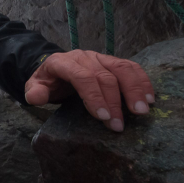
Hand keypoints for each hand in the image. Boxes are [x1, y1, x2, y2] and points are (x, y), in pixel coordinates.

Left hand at [24, 51, 154, 131]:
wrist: (55, 67)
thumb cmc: (48, 81)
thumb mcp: (35, 86)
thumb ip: (34, 92)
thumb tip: (36, 97)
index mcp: (63, 62)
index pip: (82, 77)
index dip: (94, 96)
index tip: (103, 117)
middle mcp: (84, 57)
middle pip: (104, 76)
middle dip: (114, 102)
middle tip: (119, 125)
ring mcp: (100, 57)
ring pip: (122, 69)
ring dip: (134, 90)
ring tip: (141, 111)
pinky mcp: (113, 61)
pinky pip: (132, 67)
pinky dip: (143, 82)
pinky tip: (150, 99)